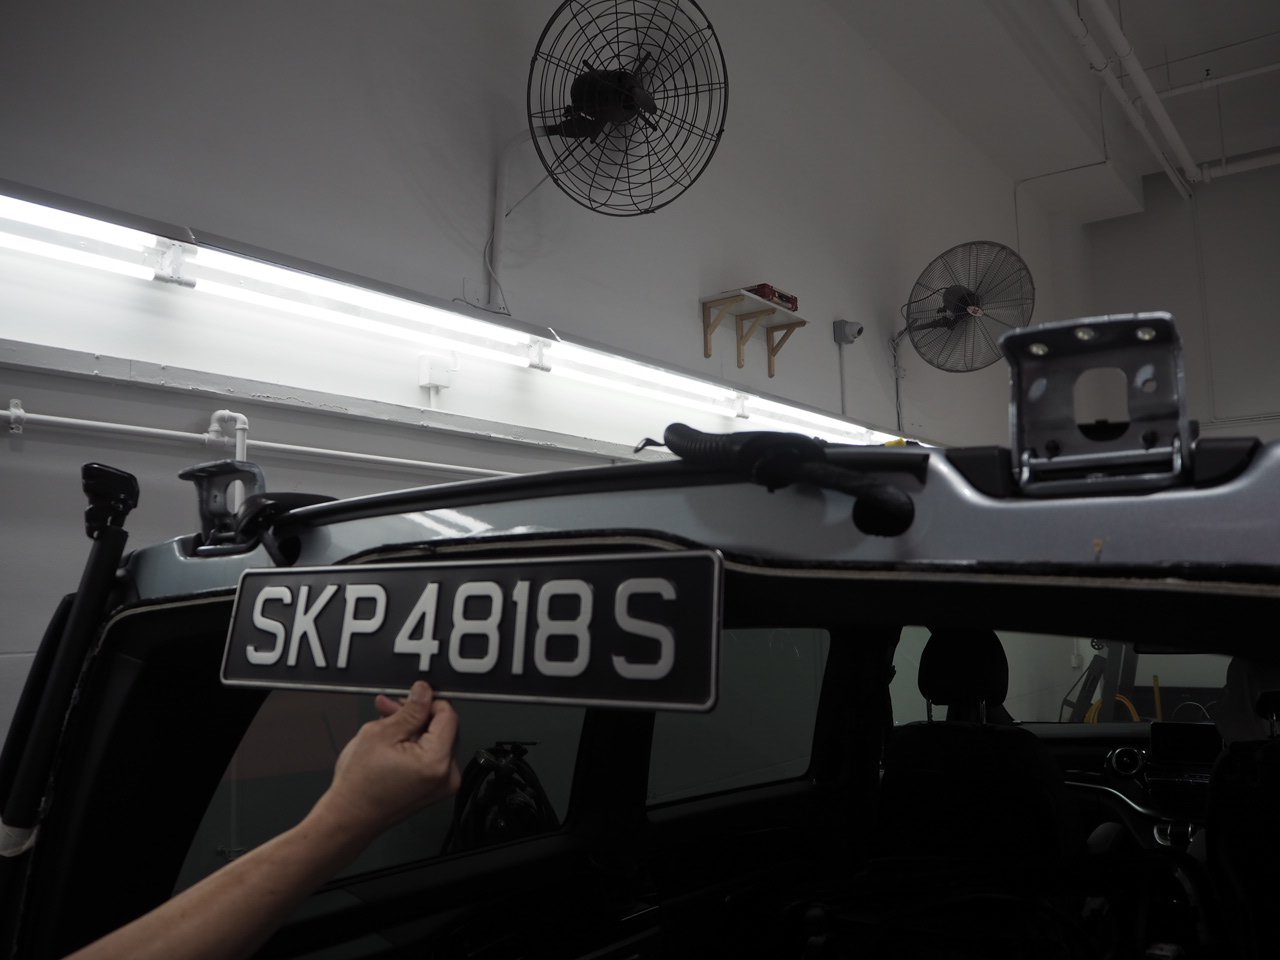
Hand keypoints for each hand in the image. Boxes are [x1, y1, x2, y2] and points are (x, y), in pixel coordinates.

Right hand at [312, 681, 460, 840]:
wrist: (348, 819)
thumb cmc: (358, 786)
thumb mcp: (380, 734)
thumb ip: (409, 710)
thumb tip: (424, 691)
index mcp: (436, 762)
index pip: (448, 714)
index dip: (427, 701)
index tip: (410, 698)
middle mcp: (447, 776)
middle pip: (444, 728)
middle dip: (417, 715)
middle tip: (391, 709)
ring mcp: (442, 785)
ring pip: (436, 740)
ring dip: (413, 728)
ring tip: (386, 725)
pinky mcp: (435, 788)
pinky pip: (432, 756)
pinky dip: (415, 746)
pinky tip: (393, 741)